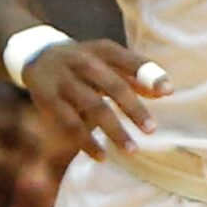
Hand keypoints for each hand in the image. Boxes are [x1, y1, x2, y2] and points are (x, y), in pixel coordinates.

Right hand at [23, 39, 172, 159]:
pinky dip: (87, 142)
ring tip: (132, 149)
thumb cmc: (86, 63)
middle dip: (133, 108)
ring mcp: (65, 81)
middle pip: (113, 86)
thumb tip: (165, 91)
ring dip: (114, 130)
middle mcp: (84, 62)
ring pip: (93, 107)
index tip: (168, 91)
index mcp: (103, 50)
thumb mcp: (108, 61)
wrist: (38, 56)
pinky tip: (102, 156)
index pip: (130, 60)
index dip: (149, 74)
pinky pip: (70, 124)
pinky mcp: (49, 100)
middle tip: (152, 129)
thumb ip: (135, 75)